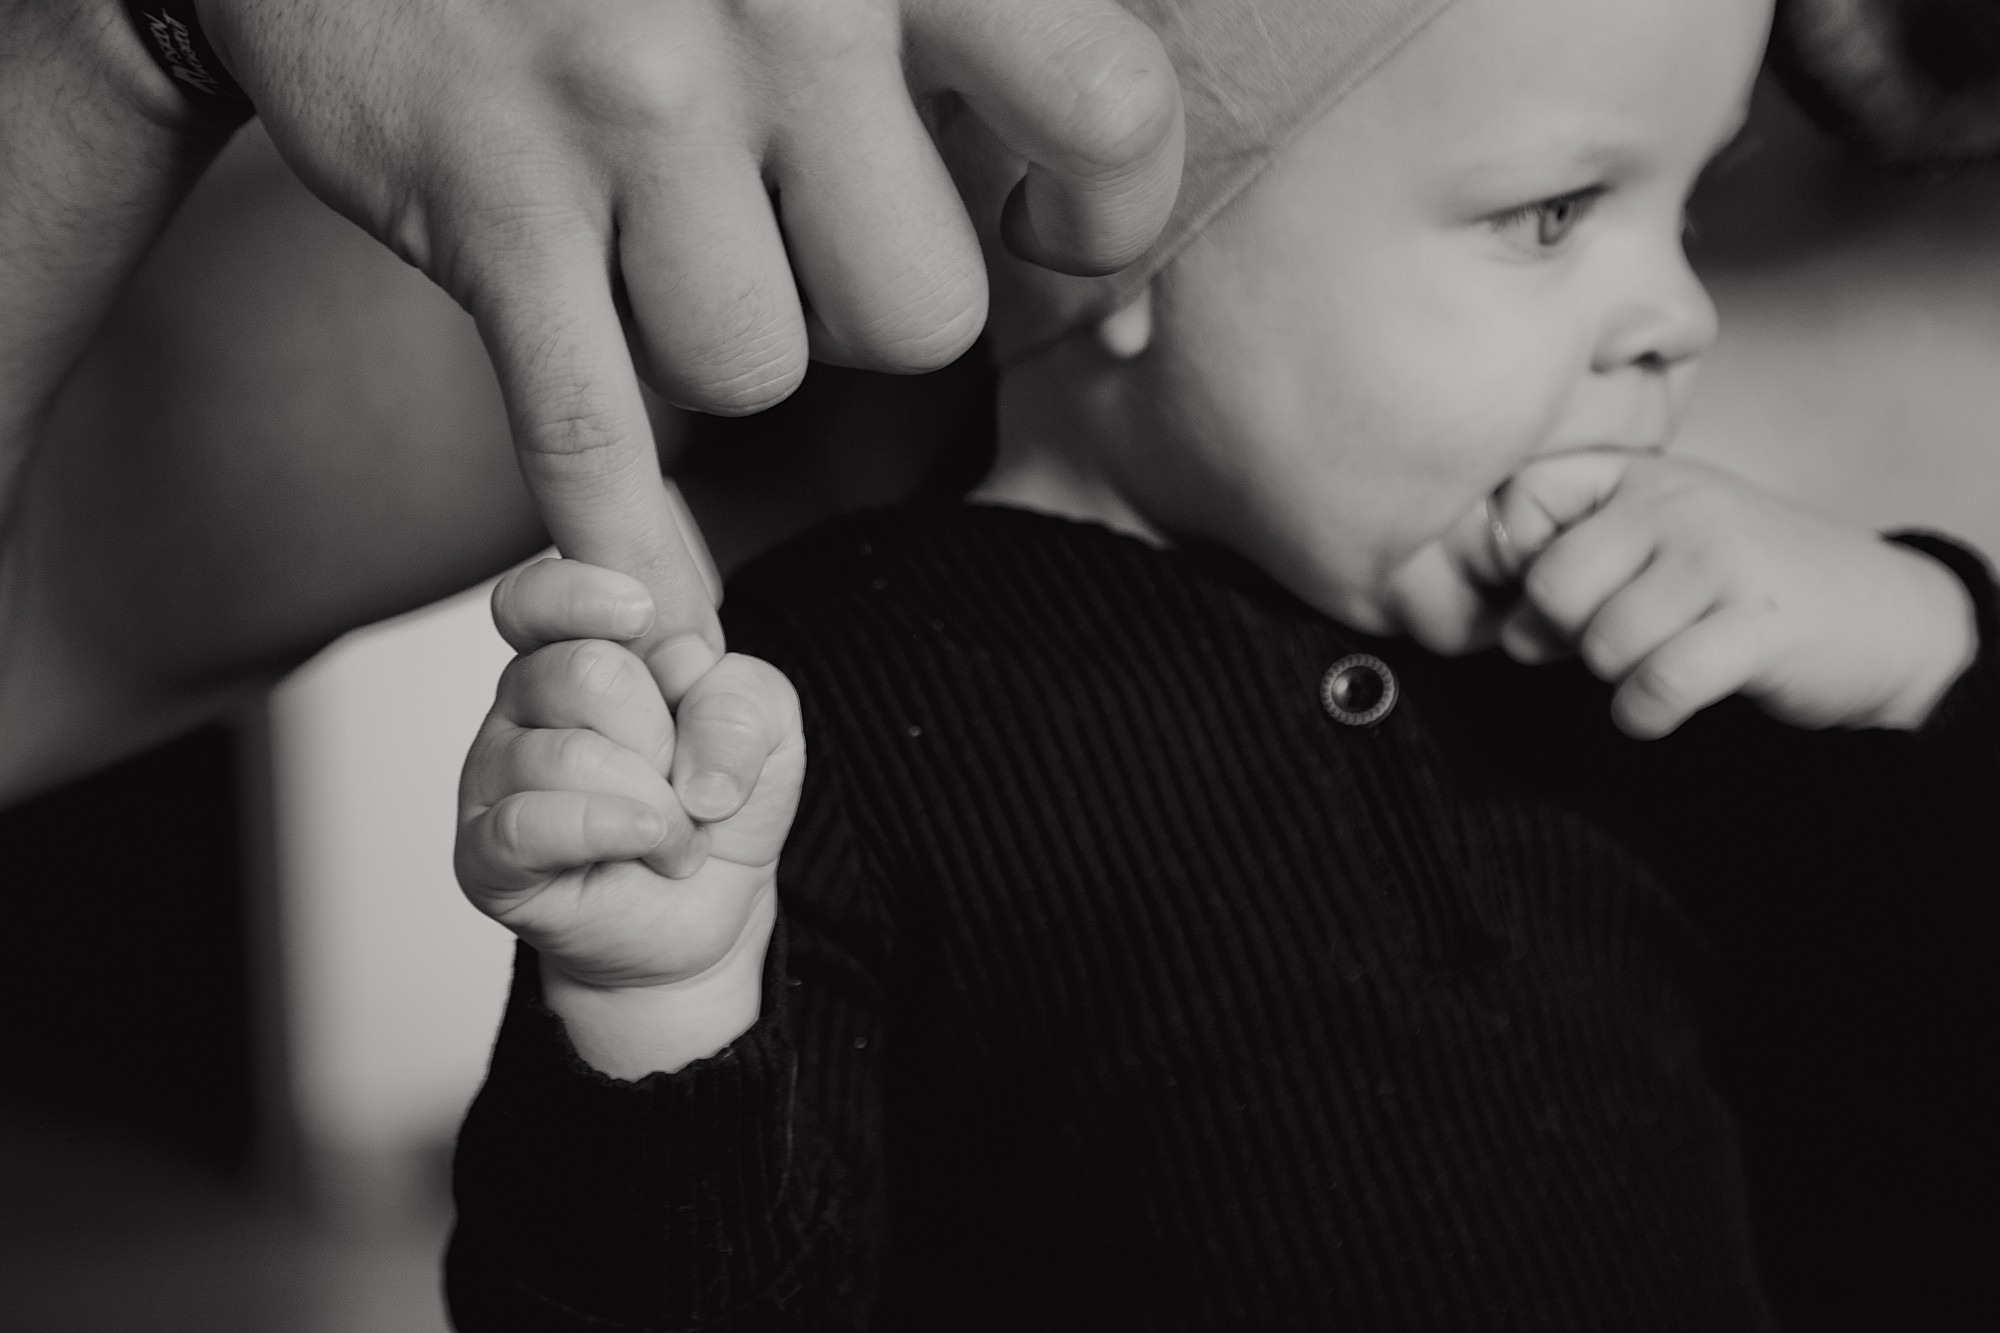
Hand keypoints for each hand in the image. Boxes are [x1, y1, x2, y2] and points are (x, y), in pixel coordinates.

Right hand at [191, 0, 1184, 700]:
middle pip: (919, 310)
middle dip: (866, 316)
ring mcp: (628, 106)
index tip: (1051, 233)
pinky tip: (649, 608)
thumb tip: (1096, 235)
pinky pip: (591, 436)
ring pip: (754, 370)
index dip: (1103, 217)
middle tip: (803, 247)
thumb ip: (957, 33)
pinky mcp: (494, 200)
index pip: (1104, 117)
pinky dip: (619, 540)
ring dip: (713, 348)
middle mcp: (785, 4)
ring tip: (650, 253)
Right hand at [456, 558, 804, 1073]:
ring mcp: (496, 771)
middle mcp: (527, 694)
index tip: (638, 612)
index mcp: (586, 641)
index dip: (573, 577)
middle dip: (663, 737)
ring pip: (571, 754)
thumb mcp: (768, 731)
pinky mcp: (483, 851)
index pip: (542, 591)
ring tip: (669, 833)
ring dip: (655, 806)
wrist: (702, 916)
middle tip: (679, 780)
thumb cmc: (717, 803)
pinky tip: (643, 846)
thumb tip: (692, 757)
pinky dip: (611, 833)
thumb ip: (743, 703)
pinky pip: (531, 823)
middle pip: (585, 671)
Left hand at [1489, 451, 1978, 737]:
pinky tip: (1658, 709)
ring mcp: (1723, 559)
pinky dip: (1643, 713)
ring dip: (1615, 677)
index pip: (1524, 495)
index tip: (1557, 594)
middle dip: (1566, 634)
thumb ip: (1577, 568)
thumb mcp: (1659, 548)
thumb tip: (1508, 629)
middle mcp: (1681, 504)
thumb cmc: (1743, 589)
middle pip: (1553, 584)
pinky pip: (1656, 684)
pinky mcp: (1759, 626)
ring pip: (1603, 643)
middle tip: (1607, 644)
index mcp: (1643, 475)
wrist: (1883, 619)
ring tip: (1656, 664)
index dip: (1517, 559)